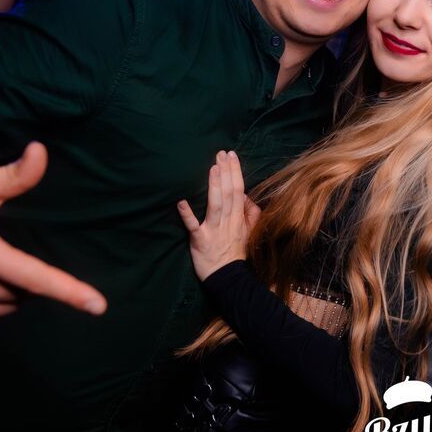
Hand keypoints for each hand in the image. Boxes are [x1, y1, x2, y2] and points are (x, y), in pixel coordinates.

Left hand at [177, 150, 260, 281]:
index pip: (238, 191)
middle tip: (221, 153)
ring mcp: (213, 231)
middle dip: (226, 172)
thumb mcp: (249, 232)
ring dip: (214, 186)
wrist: (228, 278)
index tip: (232, 156)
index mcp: (238, 218)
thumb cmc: (236, 253)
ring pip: (215, 205)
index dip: (235, 172)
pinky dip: (187, 215)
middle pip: (228, 194)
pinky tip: (181, 202)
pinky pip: (193, 227)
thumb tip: (247, 196)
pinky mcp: (200, 241)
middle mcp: (227, 222)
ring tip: (213, 168)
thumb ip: (250, 214)